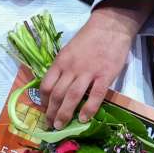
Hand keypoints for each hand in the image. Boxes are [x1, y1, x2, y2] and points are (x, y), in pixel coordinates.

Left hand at [38, 7, 143, 129]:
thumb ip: (63, 67)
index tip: (44, 111)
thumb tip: (57, 87)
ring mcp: (88, 72)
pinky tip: (84, 119)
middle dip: (51, 112)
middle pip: (57, 94)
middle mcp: (71, 68)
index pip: (46, 85)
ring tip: (61, 126)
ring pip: (72, 97)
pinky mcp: (105, 75)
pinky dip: (88, 109)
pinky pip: (95, 96)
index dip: (43, 101)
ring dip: (64, 114)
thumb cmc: (89, 38)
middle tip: (50, 125)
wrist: (110, 26)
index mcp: (60, 61)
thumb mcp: (69, 50)